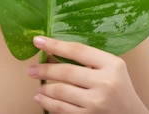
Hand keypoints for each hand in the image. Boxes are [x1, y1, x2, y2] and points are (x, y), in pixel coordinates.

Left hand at [27, 36, 148, 113]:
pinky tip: (41, 98)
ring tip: (38, 86)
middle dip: (43, 70)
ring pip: (60, 92)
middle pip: (66, 72)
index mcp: (112, 64)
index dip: (54, 44)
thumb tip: (49, 55)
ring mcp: (98, 102)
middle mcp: (106, 82)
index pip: (77, 50)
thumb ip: (84, 61)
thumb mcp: (108, 69)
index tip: (38, 41)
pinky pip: (61, 109)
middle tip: (30, 70)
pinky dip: (47, 103)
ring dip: (44, 88)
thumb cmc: (118, 88)